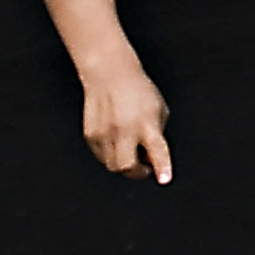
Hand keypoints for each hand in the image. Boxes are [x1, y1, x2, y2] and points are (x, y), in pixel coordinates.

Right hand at [82, 59, 172, 183]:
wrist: (110, 74)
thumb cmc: (139, 92)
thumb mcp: (158, 111)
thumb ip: (157, 135)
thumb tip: (149, 160)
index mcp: (147, 123)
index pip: (157, 150)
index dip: (161, 167)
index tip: (164, 179)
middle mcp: (125, 129)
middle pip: (127, 167)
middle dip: (137, 173)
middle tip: (144, 167)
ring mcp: (105, 133)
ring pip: (113, 165)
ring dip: (124, 164)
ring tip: (130, 148)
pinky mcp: (90, 134)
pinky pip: (102, 156)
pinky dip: (111, 154)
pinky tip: (116, 139)